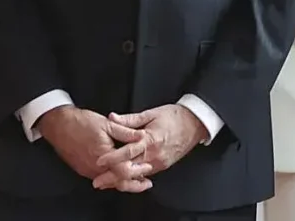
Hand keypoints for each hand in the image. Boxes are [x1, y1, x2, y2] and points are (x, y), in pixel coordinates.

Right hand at [37, 106, 151, 192]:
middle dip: (133, 184)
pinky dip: (112, 177)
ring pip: (109, 182)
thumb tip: (142, 136)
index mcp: (102, 155)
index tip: (148, 168)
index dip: (137, 171)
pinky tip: (119, 173)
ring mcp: (87, 170)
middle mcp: (94, 167)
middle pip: (117, 182)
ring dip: (123, 181)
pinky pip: (101, 177)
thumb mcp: (108, 123)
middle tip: (145, 183)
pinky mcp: (83, 169)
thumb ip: (126, 132)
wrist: (59, 125)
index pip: (124, 171)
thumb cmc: (81, 123)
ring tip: (137, 179)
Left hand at [93, 105, 207, 189]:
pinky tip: (125, 178)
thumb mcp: (152, 113)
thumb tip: (112, 117)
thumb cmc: (175, 116)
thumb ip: (130, 119)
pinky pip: (146, 174)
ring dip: (122, 179)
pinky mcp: (163, 165)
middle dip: (113, 177)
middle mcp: (155, 154)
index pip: (128, 152)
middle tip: (98, 181)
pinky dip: (134, 176)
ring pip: (137, 175)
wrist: (196, 123)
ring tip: (108, 181)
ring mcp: (160, 162)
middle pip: (130, 170)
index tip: (99, 161)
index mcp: (150, 139)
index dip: (112, 158)